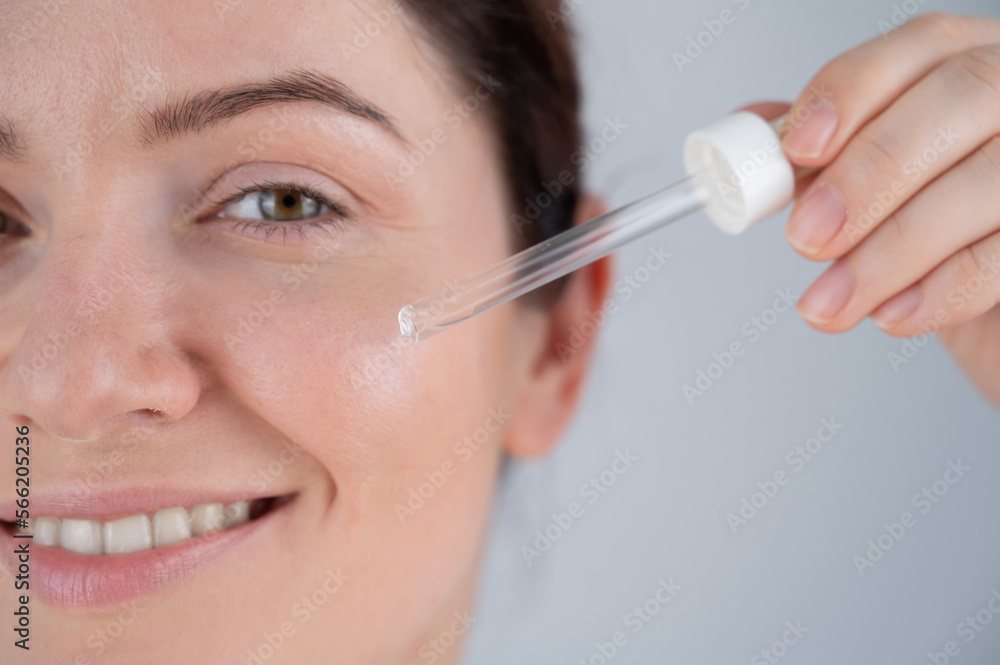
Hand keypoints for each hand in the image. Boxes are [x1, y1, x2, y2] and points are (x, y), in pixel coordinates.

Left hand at [775, 13, 999, 406]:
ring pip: (990, 179)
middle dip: (871, 171)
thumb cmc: (930, 234)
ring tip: (831, 300)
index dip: (852, 92)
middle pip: (963, 96)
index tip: (798, 150)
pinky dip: (944, 289)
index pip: (917, 46)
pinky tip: (891, 314)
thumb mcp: (870, 188)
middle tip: (808, 239)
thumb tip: (751, 140)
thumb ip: (820, 157)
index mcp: (966, 66)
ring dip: (894, 249)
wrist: (992, 311)